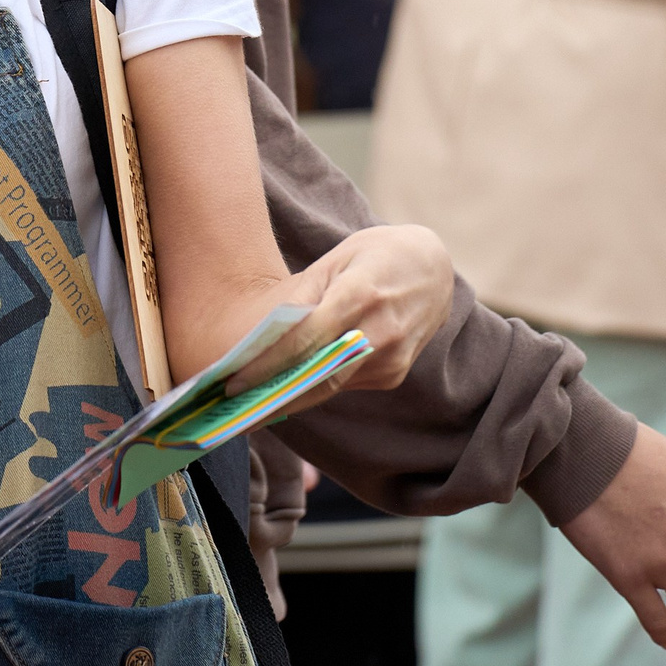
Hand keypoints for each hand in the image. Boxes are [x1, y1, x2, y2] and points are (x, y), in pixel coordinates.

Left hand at [231, 223, 453, 404]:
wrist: (434, 270)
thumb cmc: (376, 257)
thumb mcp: (337, 259)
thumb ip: (304, 295)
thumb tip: (268, 332)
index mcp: (359, 294)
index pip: (305, 339)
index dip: (267, 365)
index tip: (233, 383)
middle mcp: (380, 331)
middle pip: (317, 374)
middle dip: (272, 395)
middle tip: (232, 409)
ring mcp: (392, 357)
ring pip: (329, 386)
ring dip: (289, 397)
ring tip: (248, 405)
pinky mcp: (395, 374)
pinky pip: (345, 384)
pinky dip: (315, 387)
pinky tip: (286, 392)